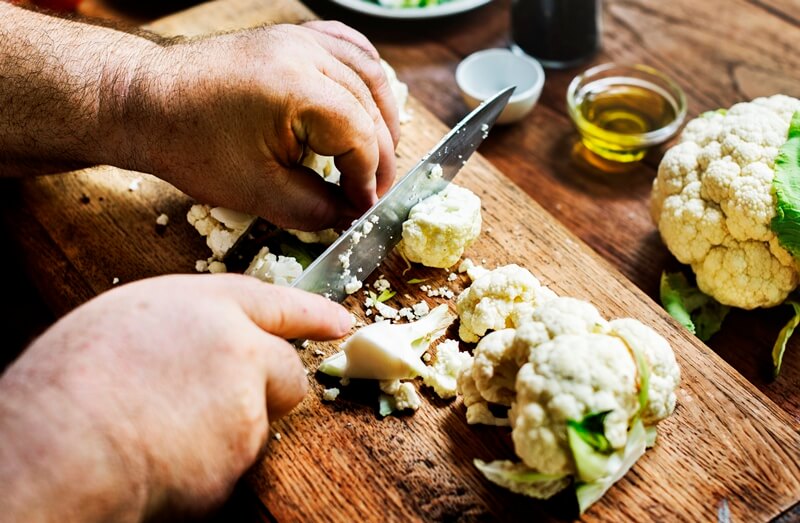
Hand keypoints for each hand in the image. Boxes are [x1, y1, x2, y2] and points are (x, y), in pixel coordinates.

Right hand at [0, 274, 352, 520]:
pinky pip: (231, 465)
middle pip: (287, 371)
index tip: (341, 321)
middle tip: (222, 407)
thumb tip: (202, 349)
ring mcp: (247, 402)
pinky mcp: (242, 455)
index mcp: (205, 304)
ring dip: (227, 433)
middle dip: (271, 391)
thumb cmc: (69, 381)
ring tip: (162, 434)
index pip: (275, 302)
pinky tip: (162, 461)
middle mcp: (238, 346)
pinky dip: (206, 469)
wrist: (61, 442)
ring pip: (256, 424)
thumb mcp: (126, 322)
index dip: (313, 313)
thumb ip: (184, 330)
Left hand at [121, 22, 399, 230]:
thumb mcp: (255, 191)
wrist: (145, 103)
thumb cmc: (189, 144)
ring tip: (377, 157)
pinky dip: (365, 78)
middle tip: (370, 193)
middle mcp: (305, 53)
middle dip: (380, 156)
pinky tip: (368, 103)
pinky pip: (347, 48)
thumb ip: (313, 208)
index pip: (361, 136)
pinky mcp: (291, 37)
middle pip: (371, 105)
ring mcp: (299, 39)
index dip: (368, 179)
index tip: (361, 209)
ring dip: (382, 117)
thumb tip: (350, 214)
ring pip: (369, 72)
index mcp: (296, 88)